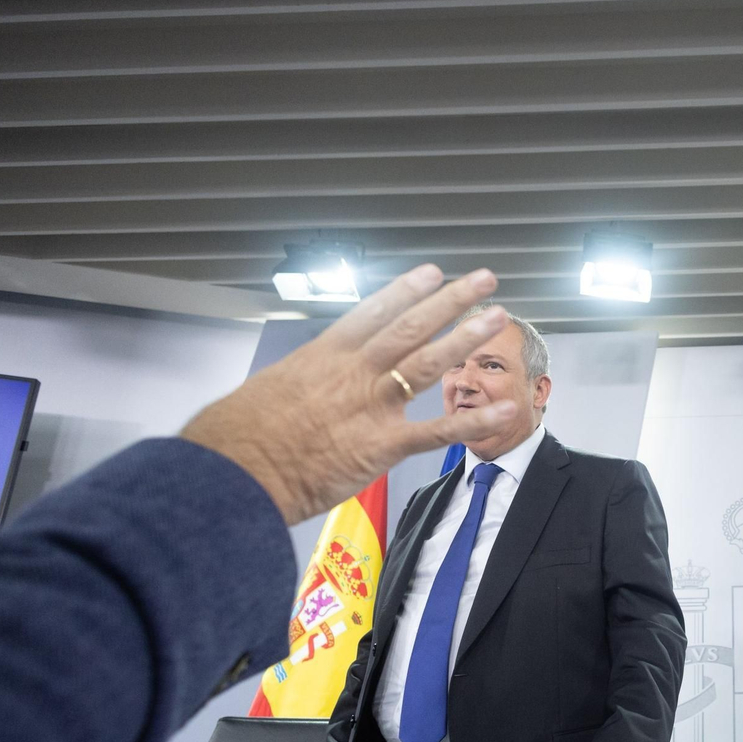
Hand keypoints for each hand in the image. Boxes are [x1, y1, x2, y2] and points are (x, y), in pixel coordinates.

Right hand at [181, 265, 516, 525]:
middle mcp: (353, 371)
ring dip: (467, 337)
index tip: (432, 273)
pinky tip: (506, 411)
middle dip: (452, 300)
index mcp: (323, 354)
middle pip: (411, 327)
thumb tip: (302, 383)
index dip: (407, 290)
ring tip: (498, 317)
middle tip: (483, 280)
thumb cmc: (238, 435)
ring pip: (429, 362)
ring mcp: (370, 405)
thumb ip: (299, 381)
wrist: (236, 468)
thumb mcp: (267, 388)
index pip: (373, 312)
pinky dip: (476, 421)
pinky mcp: (381, 445)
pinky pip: (438, 430)